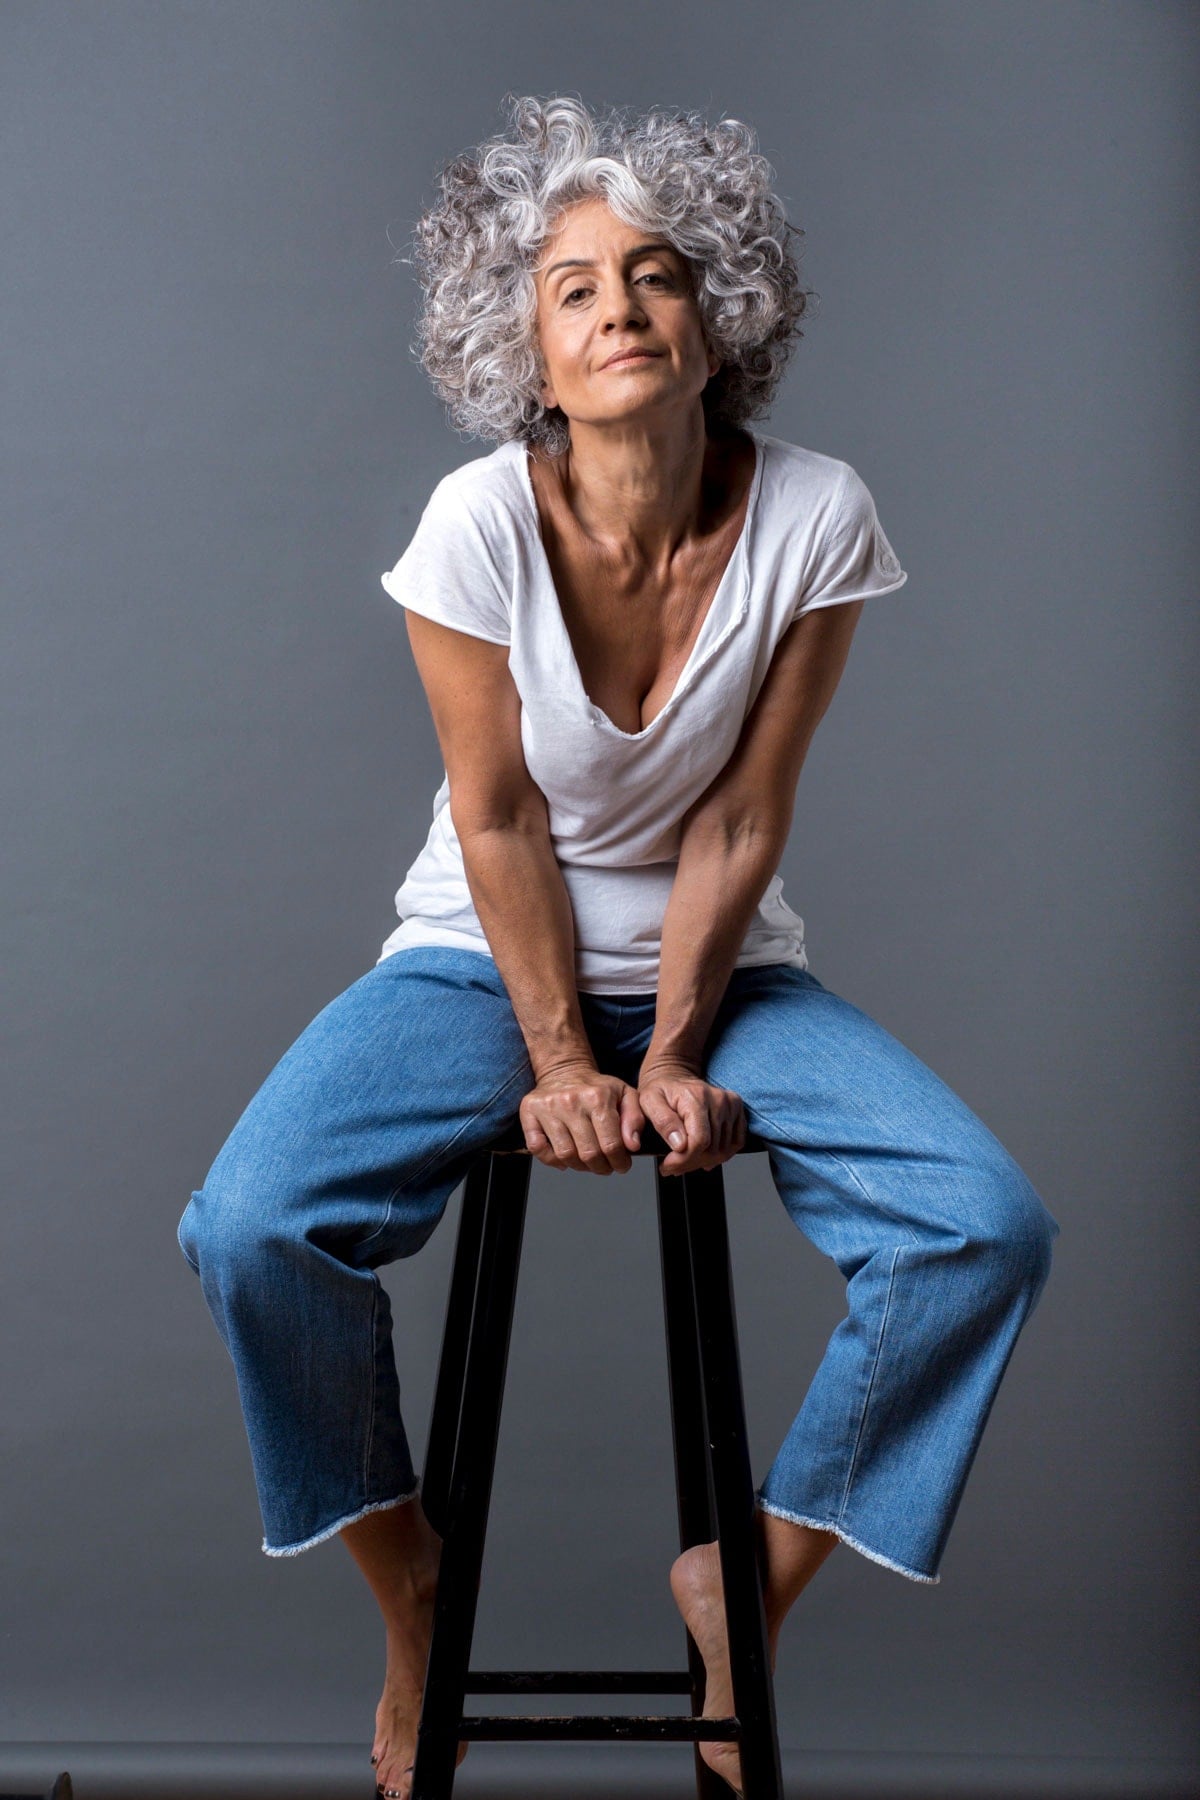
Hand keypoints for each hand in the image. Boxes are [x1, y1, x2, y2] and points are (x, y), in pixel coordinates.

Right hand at [519, 1063, 645, 1173]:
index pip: (611, 1145)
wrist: (565, 1069)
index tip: (622, 1165)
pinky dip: (551, 1160)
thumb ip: (635, 1118)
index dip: (620, 1162)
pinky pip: (537, 1147)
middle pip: (588, 1154)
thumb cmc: (596, 1087)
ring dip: (579, 1167)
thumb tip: (632, 1145)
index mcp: (597, 1097)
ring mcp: (547, 1107)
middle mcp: (570, 1101)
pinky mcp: (529, 1111)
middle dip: (601, 1167)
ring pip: (564, 1155)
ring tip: (587, 1162)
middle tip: (605, 1166)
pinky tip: (564, 1158)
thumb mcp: (625, 1094)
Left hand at [637, 1060, 745, 1175]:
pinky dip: (721, 1154)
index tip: (667, 1165)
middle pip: (711, 1149)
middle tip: (672, 1164)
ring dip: (703, 1161)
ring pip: (723, 1150)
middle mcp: (718, 1099)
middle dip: (689, 1163)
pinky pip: (736, 1143)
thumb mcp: (649, 1102)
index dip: (682, 1160)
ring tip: (685, 1158)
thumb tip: (679, 1144)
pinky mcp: (737, 1109)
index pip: (699, 1141)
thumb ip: (663, 1122)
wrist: (673, 1075)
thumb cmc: (660, 1089)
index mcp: (696, 1097)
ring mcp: (730, 1104)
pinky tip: (704, 1153)